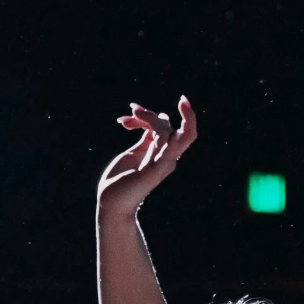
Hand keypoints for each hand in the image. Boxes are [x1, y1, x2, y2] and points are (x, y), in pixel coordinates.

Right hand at [96, 97, 197, 224]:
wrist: (114, 202)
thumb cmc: (130, 193)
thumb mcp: (146, 177)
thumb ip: (161, 160)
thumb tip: (172, 141)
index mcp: (169, 159)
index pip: (187, 134)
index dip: (189, 117)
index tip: (181, 100)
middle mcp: (164, 153)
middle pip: (166, 125)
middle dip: (151, 115)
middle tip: (134, 110)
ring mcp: (153, 150)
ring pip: (154, 124)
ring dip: (141, 117)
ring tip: (124, 120)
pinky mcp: (142, 148)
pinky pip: (144, 128)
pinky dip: (135, 122)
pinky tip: (123, 122)